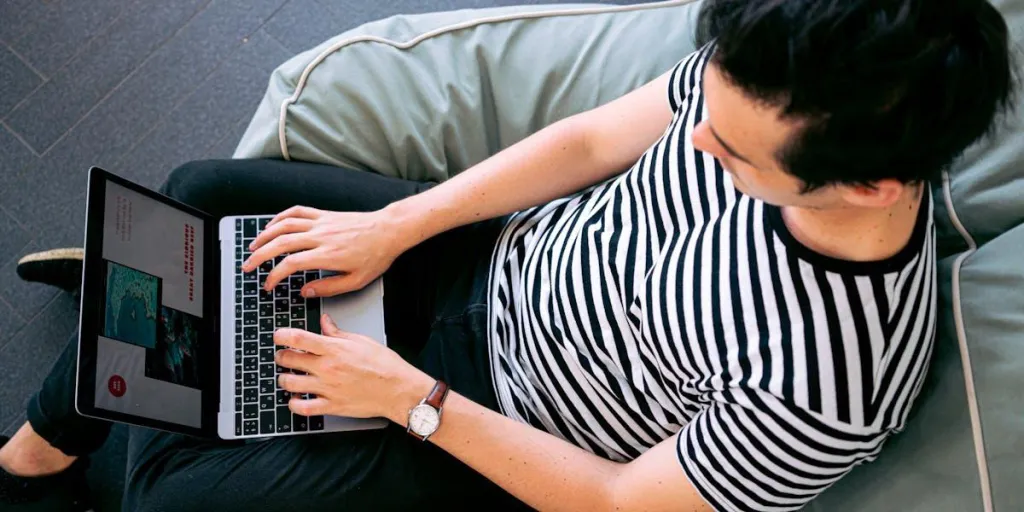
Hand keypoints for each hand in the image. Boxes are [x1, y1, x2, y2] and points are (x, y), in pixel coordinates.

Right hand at [243, 206, 409, 297]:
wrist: (388, 230)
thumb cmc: (376, 256)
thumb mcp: (356, 281)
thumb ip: (328, 287)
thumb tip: (305, 292)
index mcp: (327, 255)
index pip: (290, 264)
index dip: (274, 276)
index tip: (269, 285)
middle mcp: (320, 236)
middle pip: (279, 243)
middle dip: (259, 256)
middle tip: (248, 266)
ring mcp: (320, 222)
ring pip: (284, 225)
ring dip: (264, 235)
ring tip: (253, 246)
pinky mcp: (324, 214)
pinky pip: (296, 212)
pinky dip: (280, 217)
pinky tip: (272, 225)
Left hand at [274, 314, 434, 422]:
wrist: (398, 390)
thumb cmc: (385, 365)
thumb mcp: (362, 341)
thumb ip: (338, 332)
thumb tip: (325, 321)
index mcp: (334, 349)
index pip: (298, 338)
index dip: (282, 335)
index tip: (278, 335)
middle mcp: (327, 368)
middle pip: (289, 360)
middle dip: (281, 356)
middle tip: (283, 356)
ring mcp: (327, 388)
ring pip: (290, 383)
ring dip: (284, 379)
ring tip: (287, 377)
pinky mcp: (331, 406)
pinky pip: (303, 408)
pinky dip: (293, 404)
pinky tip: (295, 399)